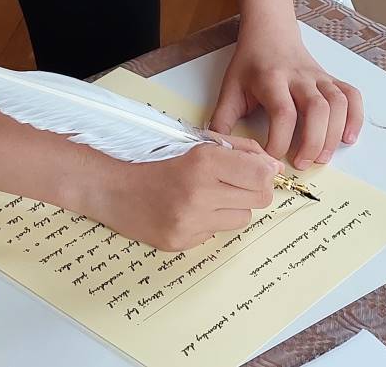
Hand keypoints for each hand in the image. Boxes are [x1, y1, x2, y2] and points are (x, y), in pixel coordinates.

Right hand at [86, 137, 277, 251]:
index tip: (258, 171)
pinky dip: (210, 222)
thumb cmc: (155, 162)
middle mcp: (199, 193)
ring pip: (242, 219)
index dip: (264, 173)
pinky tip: (190, 211)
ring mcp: (190, 221)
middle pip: (259, 199)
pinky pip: (216, 233)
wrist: (113, 189)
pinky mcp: (182, 242)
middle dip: (253, 190)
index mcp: (203, 162)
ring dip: (233, 208)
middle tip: (234, 184)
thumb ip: (238, 150)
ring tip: (209, 197)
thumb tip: (272, 166)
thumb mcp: (197, 144)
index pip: (261, 174)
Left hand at [209, 23, 363, 169]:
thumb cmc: (251, 63)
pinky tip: (347, 138)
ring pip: (337, 104)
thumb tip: (217, 151)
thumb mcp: (230, 88)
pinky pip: (352, 96)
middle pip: (317, 109)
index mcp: (271, 78)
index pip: (282, 112)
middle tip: (301, 163)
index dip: (278, 140)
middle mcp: (299, 76)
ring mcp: (319, 77)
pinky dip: (355, 118)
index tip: (269, 158)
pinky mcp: (331, 79)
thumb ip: (222, 119)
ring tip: (321, 157)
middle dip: (312, 141)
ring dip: (333, 134)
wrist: (271, 32)